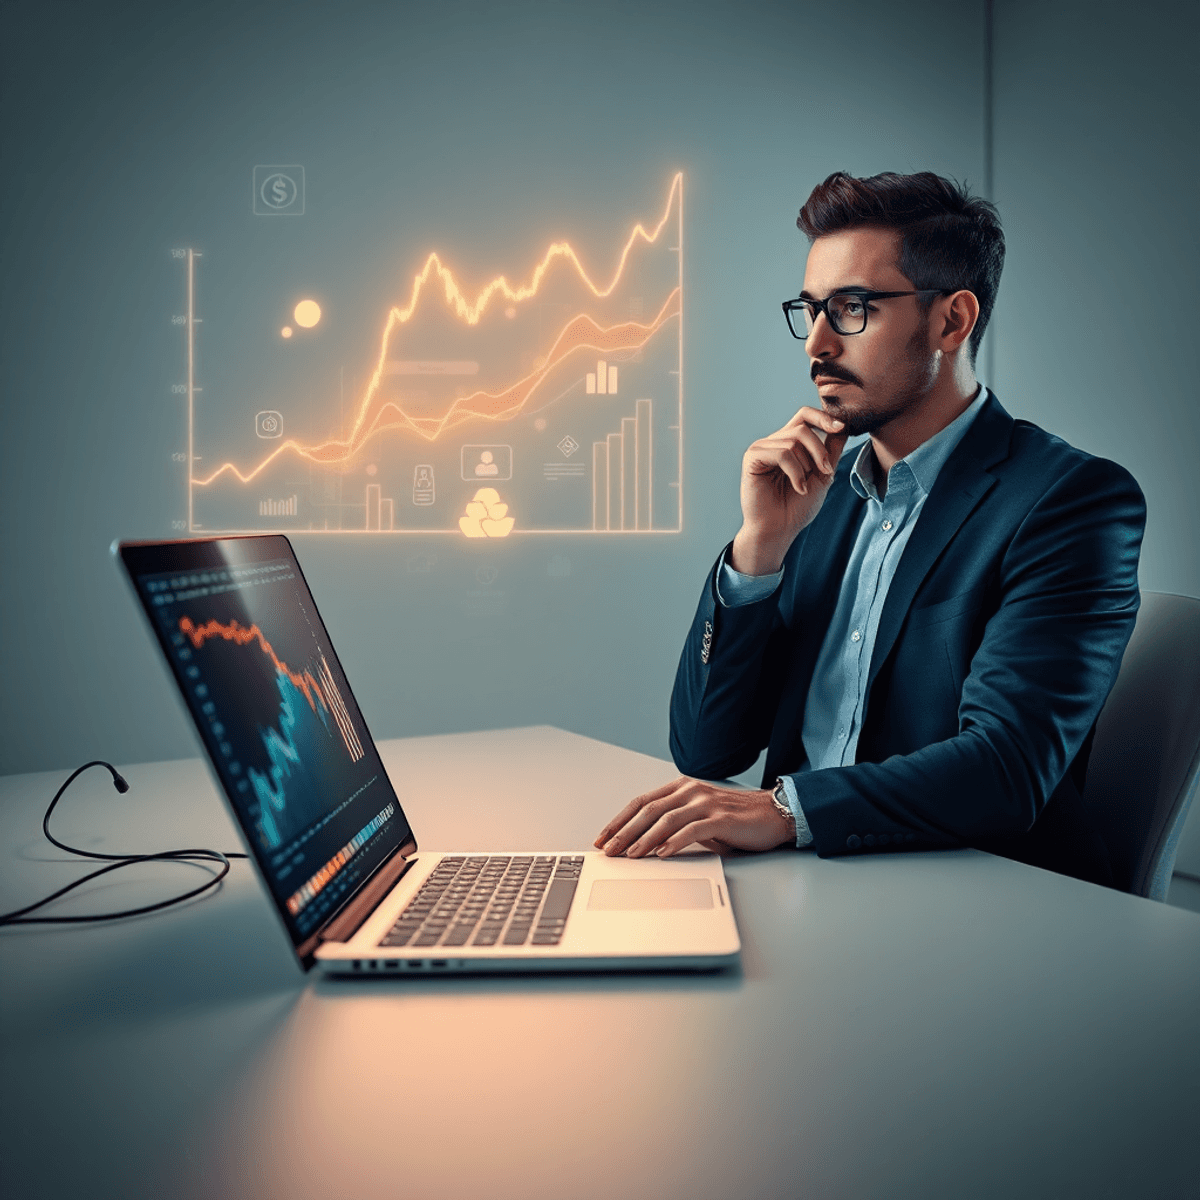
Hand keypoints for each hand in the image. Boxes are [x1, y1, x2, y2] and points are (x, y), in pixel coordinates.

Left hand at [594, 778, 794, 857]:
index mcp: (681, 788)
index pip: (642, 802)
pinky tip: (662, 853)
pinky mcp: (721, 818)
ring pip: (665, 819)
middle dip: (624, 831)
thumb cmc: (736, 820)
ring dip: (644, 838)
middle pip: (648, 809)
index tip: (603, 837)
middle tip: (608, 850)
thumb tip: (644, 846)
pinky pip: (692, 830)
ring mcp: (705, 803)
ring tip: (629, 855)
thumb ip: (675, 826)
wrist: (774, 814)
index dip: (619, 819)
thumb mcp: (699, 820)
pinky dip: (674, 842)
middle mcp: (690, 791)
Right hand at [730, 406, 848, 575]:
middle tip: (826, 471)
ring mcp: (761, 448)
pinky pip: (782, 454)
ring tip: (804, 486)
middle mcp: (774, 442)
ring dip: (807, 465)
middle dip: (820, 450)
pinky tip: (798, 487)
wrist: (779, 530)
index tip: (841, 427)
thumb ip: (831, 451)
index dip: (823, 416)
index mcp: (788, 443)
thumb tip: (844, 426)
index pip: (805, 415)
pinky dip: (795, 472)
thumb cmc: (797, 507)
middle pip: (803, 427)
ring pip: (794, 440)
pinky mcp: (752, 458)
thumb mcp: (822, 475)